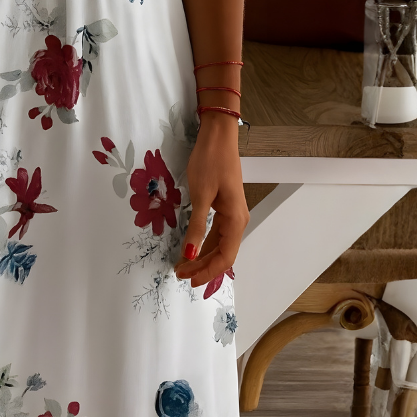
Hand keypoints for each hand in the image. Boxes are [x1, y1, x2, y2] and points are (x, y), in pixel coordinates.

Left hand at [174, 113, 248, 288]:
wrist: (218, 137)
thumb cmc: (210, 162)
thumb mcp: (200, 195)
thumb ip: (196, 227)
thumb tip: (189, 255)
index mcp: (236, 220)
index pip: (225, 257)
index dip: (207, 271)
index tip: (188, 278)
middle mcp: (237, 220)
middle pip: (223, 253)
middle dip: (202, 267)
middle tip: (179, 274)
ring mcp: (232, 214)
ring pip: (219, 244)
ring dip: (202, 257)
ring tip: (183, 265)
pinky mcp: (224, 207)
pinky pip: (216, 233)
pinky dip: (204, 243)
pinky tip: (192, 249)